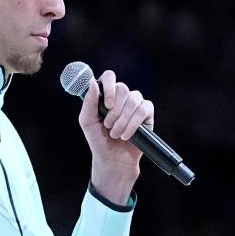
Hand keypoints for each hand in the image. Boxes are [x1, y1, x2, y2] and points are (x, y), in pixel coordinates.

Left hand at [79, 70, 153, 203]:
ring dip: (123, 120)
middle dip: (115, 111)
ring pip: (134, 99)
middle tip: (108, 126)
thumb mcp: (87, 121)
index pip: (109, 77)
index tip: (107, 105)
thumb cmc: (98, 140)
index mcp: (106, 94)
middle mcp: (122, 96)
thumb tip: (92, 82)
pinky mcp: (147, 114)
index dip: (109, 87)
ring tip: (116, 134)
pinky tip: (127, 135)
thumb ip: (89, 102)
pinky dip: (134, 123)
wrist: (112, 159)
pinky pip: (144, 109)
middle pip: (123, 88)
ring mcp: (135, 104)